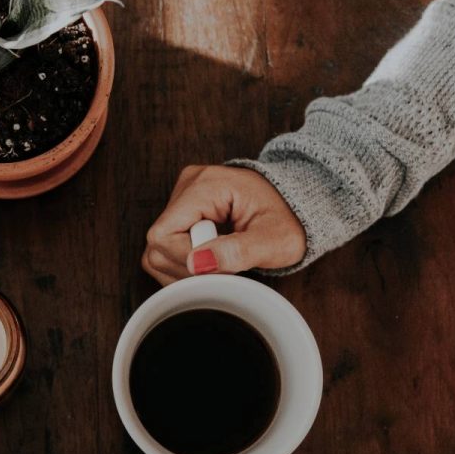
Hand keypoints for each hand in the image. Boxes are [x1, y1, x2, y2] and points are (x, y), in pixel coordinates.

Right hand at [142, 164, 305, 283]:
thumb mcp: (275, 240)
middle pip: (158, 244)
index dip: (188, 262)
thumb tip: (197, 263)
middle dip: (189, 268)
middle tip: (225, 265)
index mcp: (206, 185)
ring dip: (187, 268)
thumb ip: (239, 251)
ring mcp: (182, 196)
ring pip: (157, 250)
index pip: (164, 235)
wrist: (297, 207)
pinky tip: (211, 258)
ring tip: (220, 261)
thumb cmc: (290, 220)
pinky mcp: (182, 211)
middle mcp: (187, 185)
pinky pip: (165, 248)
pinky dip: (186, 263)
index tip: (222, 266)